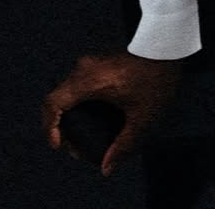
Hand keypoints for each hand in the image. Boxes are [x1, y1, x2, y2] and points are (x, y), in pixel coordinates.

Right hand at [41, 52, 180, 175]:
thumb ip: (123, 146)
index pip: (53, 103)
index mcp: (89, 81)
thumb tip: (106, 168)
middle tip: (75, 149)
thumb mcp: (142, 119)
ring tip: (83, 137)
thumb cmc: (155, 80)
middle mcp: (84, 69)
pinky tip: (92, 119)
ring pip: (66, 92)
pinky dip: (77, 104)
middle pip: (57, 100)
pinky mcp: (97, 62)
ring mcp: (89, 63)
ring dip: (68, 115)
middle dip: (60, 127)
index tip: (58, 145)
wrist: (164, 46)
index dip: (49, 127)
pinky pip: (77, 85)